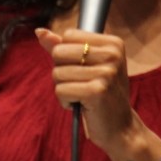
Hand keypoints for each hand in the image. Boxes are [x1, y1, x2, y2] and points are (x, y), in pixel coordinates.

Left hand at [34, 27, 134, 148]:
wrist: (120, 128)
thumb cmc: (102, 95)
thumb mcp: (88, 66)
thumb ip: (64, 47)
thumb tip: (40, 32)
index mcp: (113, 43)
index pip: (68, 35)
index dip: (67, 55)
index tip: (84, 70)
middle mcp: (112, 55)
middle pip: (59, 52)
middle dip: (62, 71)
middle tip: (81, 84)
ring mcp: (106, 73)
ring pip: (57, 73)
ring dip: (64, 88)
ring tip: (82, 96)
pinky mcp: (96, 91)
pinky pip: (60, 90)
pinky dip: (65, 101)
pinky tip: (81, 105)